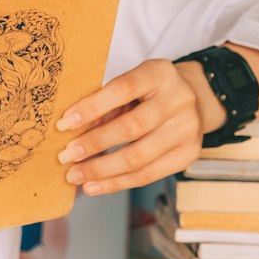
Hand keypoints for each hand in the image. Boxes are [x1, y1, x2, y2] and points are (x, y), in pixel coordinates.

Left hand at [55, 59, 204, 195]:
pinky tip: (95, 185)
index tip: (64, 124)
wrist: (194, 99)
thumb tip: (72, 131)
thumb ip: (106, 103)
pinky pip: (147, 175)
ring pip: (139, 157)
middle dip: (94, 144)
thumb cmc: (150, 91)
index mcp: (159, 73)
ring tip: (75, 175)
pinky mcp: (188, 154)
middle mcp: (178, 100)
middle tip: (66, 155)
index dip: (91, 107)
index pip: (123, 89)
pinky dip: (117, 183)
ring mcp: (187, 129)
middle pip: (132, 127)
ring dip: (101, 170)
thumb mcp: (130, 85)